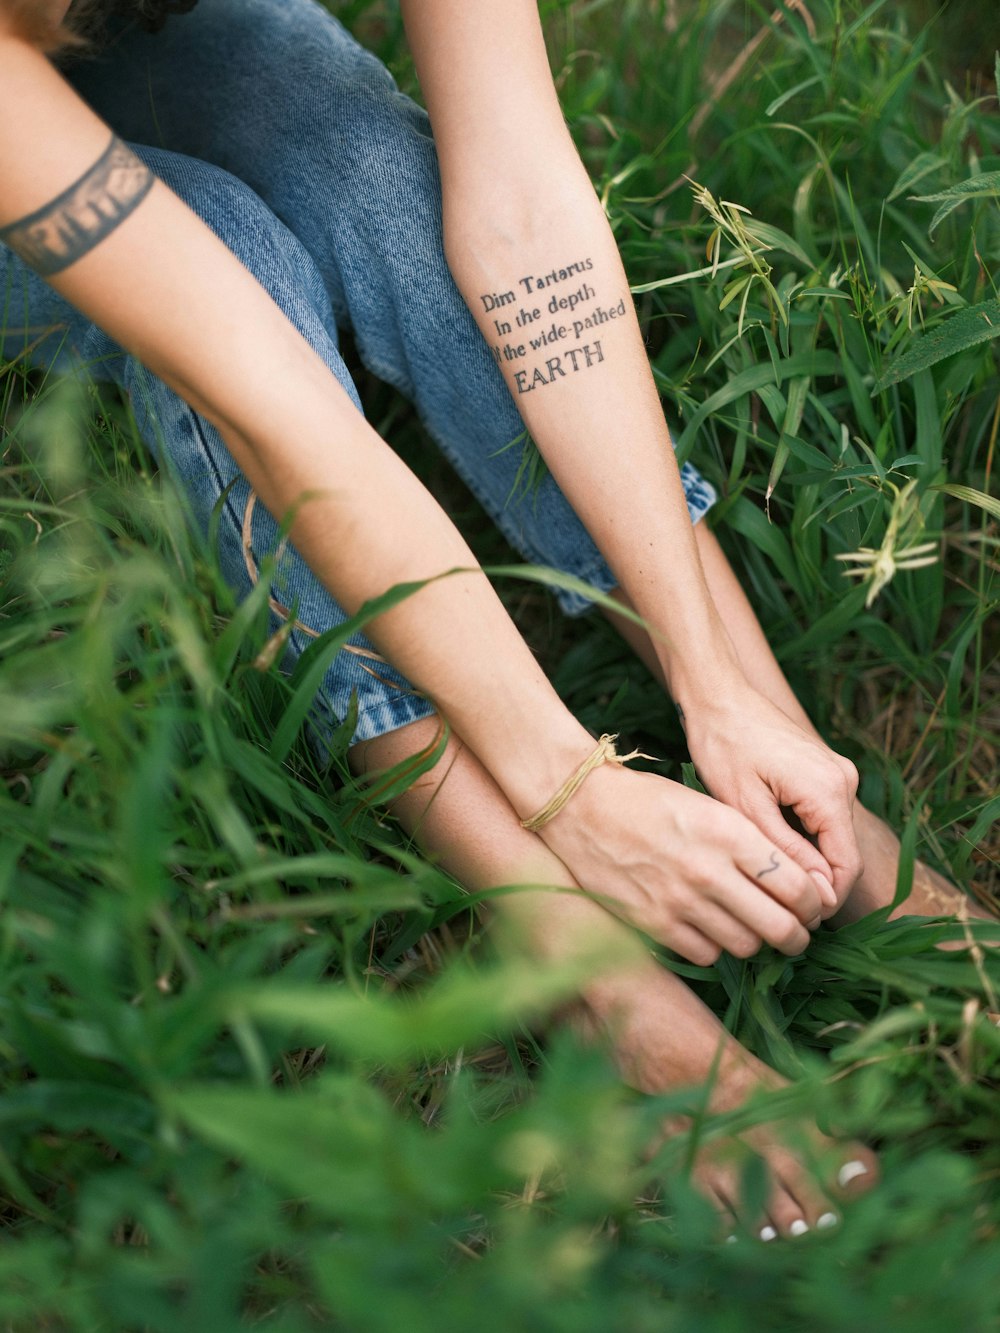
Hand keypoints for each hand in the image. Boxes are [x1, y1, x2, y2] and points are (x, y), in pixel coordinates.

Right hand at [537, 763, 826, 965]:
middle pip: (780, 926)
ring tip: (750, 928)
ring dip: (755, 941)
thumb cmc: (647, 800)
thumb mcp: (707, 806)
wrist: (578, 806)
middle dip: (797, 935)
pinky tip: (708, 928)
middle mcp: (709, 870)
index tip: (812, 907)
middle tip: (797, 933)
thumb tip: (790, 884)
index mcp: (730, 833)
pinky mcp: (653, 924)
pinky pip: (705, 954)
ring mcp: (680, 901)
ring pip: (746, 945)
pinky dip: (714, 947)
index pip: (796, 885)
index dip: (813, 904)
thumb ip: (749, 843)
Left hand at [680, 685, 862, 911]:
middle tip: (774, 907)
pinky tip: (769, 846)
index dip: (824, 900)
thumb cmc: (723, 745)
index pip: (846, 866)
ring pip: (832, 836)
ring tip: (766, 880)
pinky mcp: (823, 769)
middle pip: (842, 852)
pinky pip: (823, 816)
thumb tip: (815, 896)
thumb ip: (785, 852)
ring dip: (807, 860)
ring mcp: (836, 772)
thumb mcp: (746, 807)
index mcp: (828, 790)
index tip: (792, 921)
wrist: (718, 695)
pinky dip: (803, 837)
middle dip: (815, 883)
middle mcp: (843, 779)